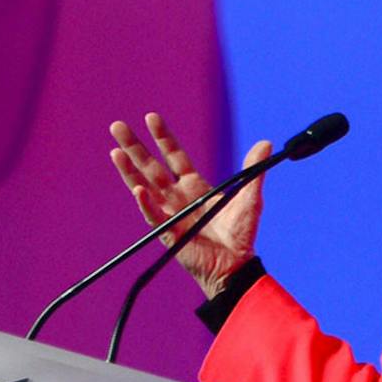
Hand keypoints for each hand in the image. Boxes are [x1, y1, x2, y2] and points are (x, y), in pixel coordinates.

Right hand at [109, 112, 271, 300]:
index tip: (151, 117)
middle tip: (117, 126)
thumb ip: (254, 170)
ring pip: (144, 187)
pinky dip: (147, 203)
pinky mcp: (169, 233)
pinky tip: (139, 189)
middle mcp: (178, 196)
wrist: (236, 264)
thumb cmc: (240, 232)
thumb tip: (266, 144)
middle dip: (135, 146)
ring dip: (129, 170)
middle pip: (151, 166)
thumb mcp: (250, 197)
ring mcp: (170, 214)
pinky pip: (155, 216)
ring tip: (115, 151)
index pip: (174, 155)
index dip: (162, 137)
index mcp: (194, 185)